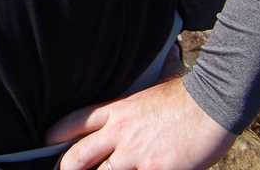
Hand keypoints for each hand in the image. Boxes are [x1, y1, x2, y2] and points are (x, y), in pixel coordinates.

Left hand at [46, 76, 236, 169]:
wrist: (212, 103)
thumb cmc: (184, 97)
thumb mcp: (145, 96)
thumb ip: (128, 109)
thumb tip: (125, 111)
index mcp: (115, 111)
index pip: (72, 122)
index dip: (55, 135)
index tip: (46, 142)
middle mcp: (118, 133)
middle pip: (77, 156)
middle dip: (65, 168)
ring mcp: (134, 155)